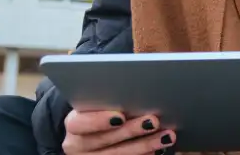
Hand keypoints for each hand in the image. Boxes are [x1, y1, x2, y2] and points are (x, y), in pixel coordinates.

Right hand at [62, 109, 176, 153]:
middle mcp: (77, 145)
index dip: (99, 120)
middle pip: (103, 141)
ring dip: (144, 145)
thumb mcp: (98, 104)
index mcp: (74, 124)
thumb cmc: (100, 111)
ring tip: (166, 136)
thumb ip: (111, 99)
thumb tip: (138, 90)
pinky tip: (158, 149)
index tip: (120, 116)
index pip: (80, 123)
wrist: (91, 134)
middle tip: (153, 121)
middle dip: (131, 131)